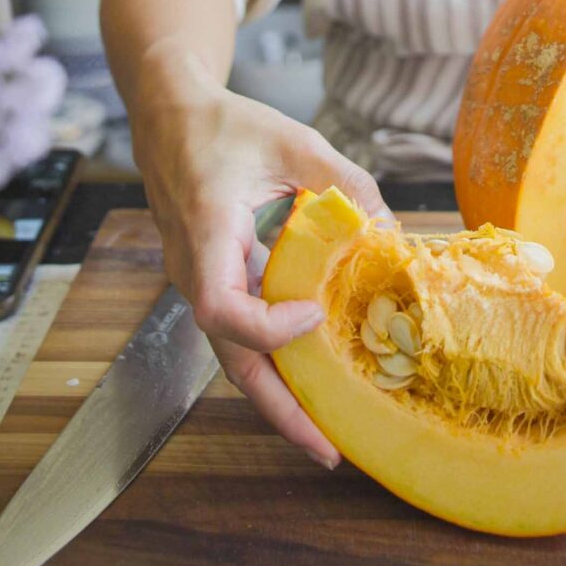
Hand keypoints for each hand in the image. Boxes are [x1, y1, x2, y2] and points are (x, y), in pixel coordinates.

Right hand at [133, 46, 389, 468]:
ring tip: (325, 434)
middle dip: (277, 408)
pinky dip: (275, 362)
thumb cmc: (228, 126)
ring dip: (277, 396)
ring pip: (233, 354)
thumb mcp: (295, 142)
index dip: (267, 327)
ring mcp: (200, 279)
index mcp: (208, 230)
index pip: (219, 307)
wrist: (171, 117)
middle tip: (328, 448)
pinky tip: (312, 379)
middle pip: (228, 356)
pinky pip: (240, 334)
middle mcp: (195, 268)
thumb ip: (347, 183)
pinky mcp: (213, 280)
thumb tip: (394, 234)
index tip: (313, 316)